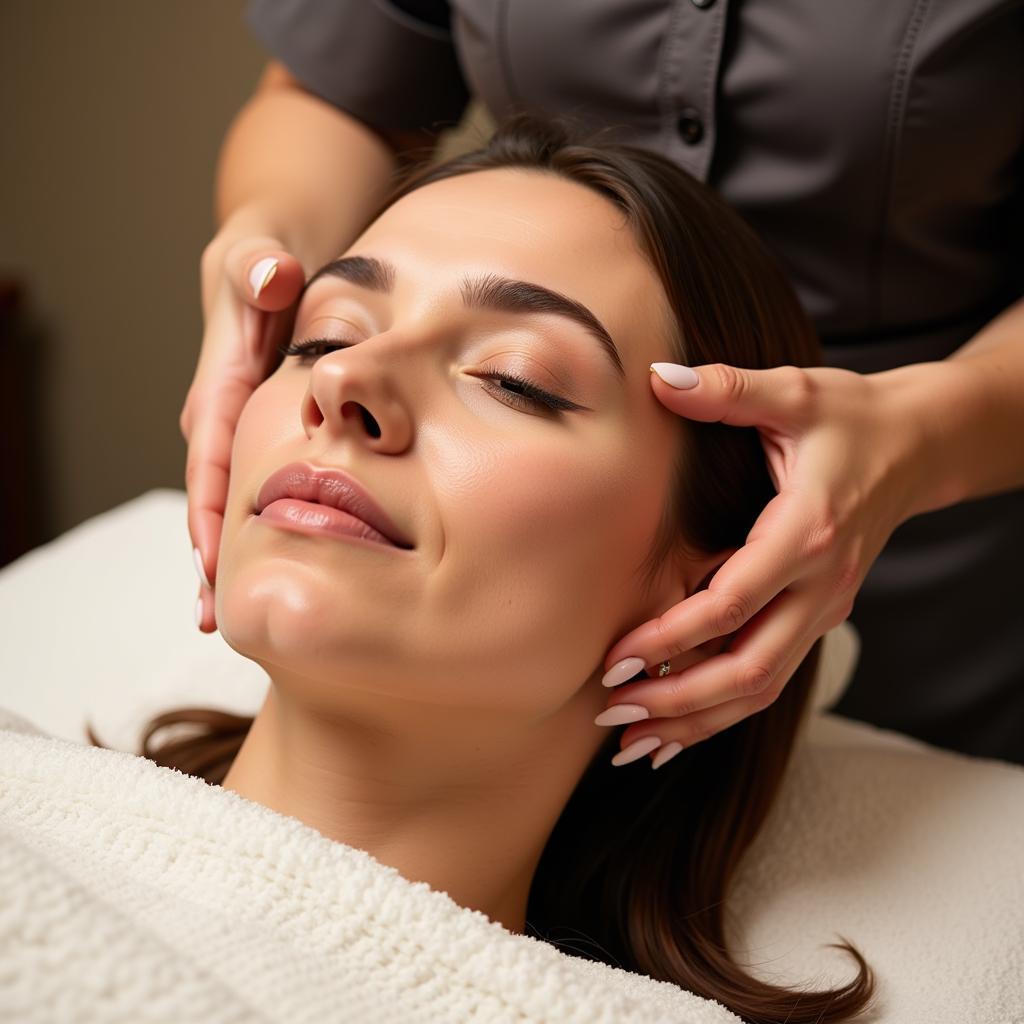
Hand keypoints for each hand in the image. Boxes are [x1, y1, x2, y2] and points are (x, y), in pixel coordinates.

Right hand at [181, 232, 304, 630]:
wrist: (269, 254)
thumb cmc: (268, 257)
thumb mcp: (262, 251)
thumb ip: (261, 267)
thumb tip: (269, 279)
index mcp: (220, 384)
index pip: (210, 460)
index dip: (212, 513)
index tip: (217, 566)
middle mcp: (217, 413)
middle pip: (209, 495)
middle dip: (210, 556)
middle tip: (218, 619)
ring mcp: (233, 426)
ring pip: (224, 499)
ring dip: (222, 554)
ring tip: (225, 615)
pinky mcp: (253, 429)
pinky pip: (246, 486)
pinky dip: (247, 528)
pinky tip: (252, 568)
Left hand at [596, 361, 926, 768]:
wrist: (918, 446)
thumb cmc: (851, 417)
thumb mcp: (794, 392)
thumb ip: (727, 389)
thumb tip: (657, 378)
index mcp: (806, 533)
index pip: (734, 603)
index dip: (673, 638)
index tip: (616, 659)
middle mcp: (820, 586)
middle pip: (750, 670)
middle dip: (678, 700)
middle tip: (611, 713)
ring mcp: (823, 609)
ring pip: (762, 690)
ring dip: (697, 721)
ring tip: (633, 745)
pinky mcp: (817, 617)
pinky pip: (769, 679)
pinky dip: (722, 711)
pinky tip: (677, 730)